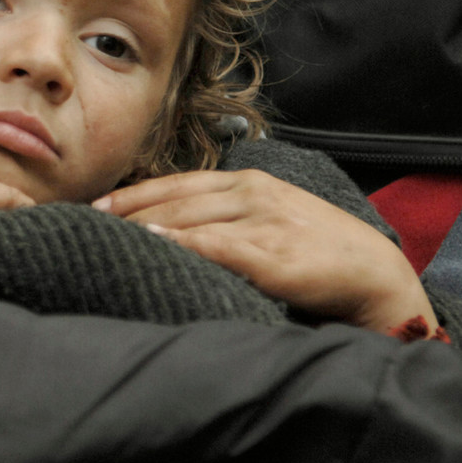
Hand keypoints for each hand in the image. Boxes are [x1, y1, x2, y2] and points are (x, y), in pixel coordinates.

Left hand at [93, 169, 436, 333]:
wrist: (379, 278)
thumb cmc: (319, 255)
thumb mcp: (271, 221)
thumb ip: (227, 218)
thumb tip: (173, 229)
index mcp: (248, 183)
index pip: (176, 184)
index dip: (132, 194)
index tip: (93, 206)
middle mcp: (252, 193)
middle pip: (174, 199)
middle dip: (125, 210)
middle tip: (82, 222)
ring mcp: (264, 221)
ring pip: (189, 217)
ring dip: (142, 224)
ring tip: (102, 233)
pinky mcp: (275, 253)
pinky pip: (218, 244)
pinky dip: (183, 242)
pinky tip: (152, 244)